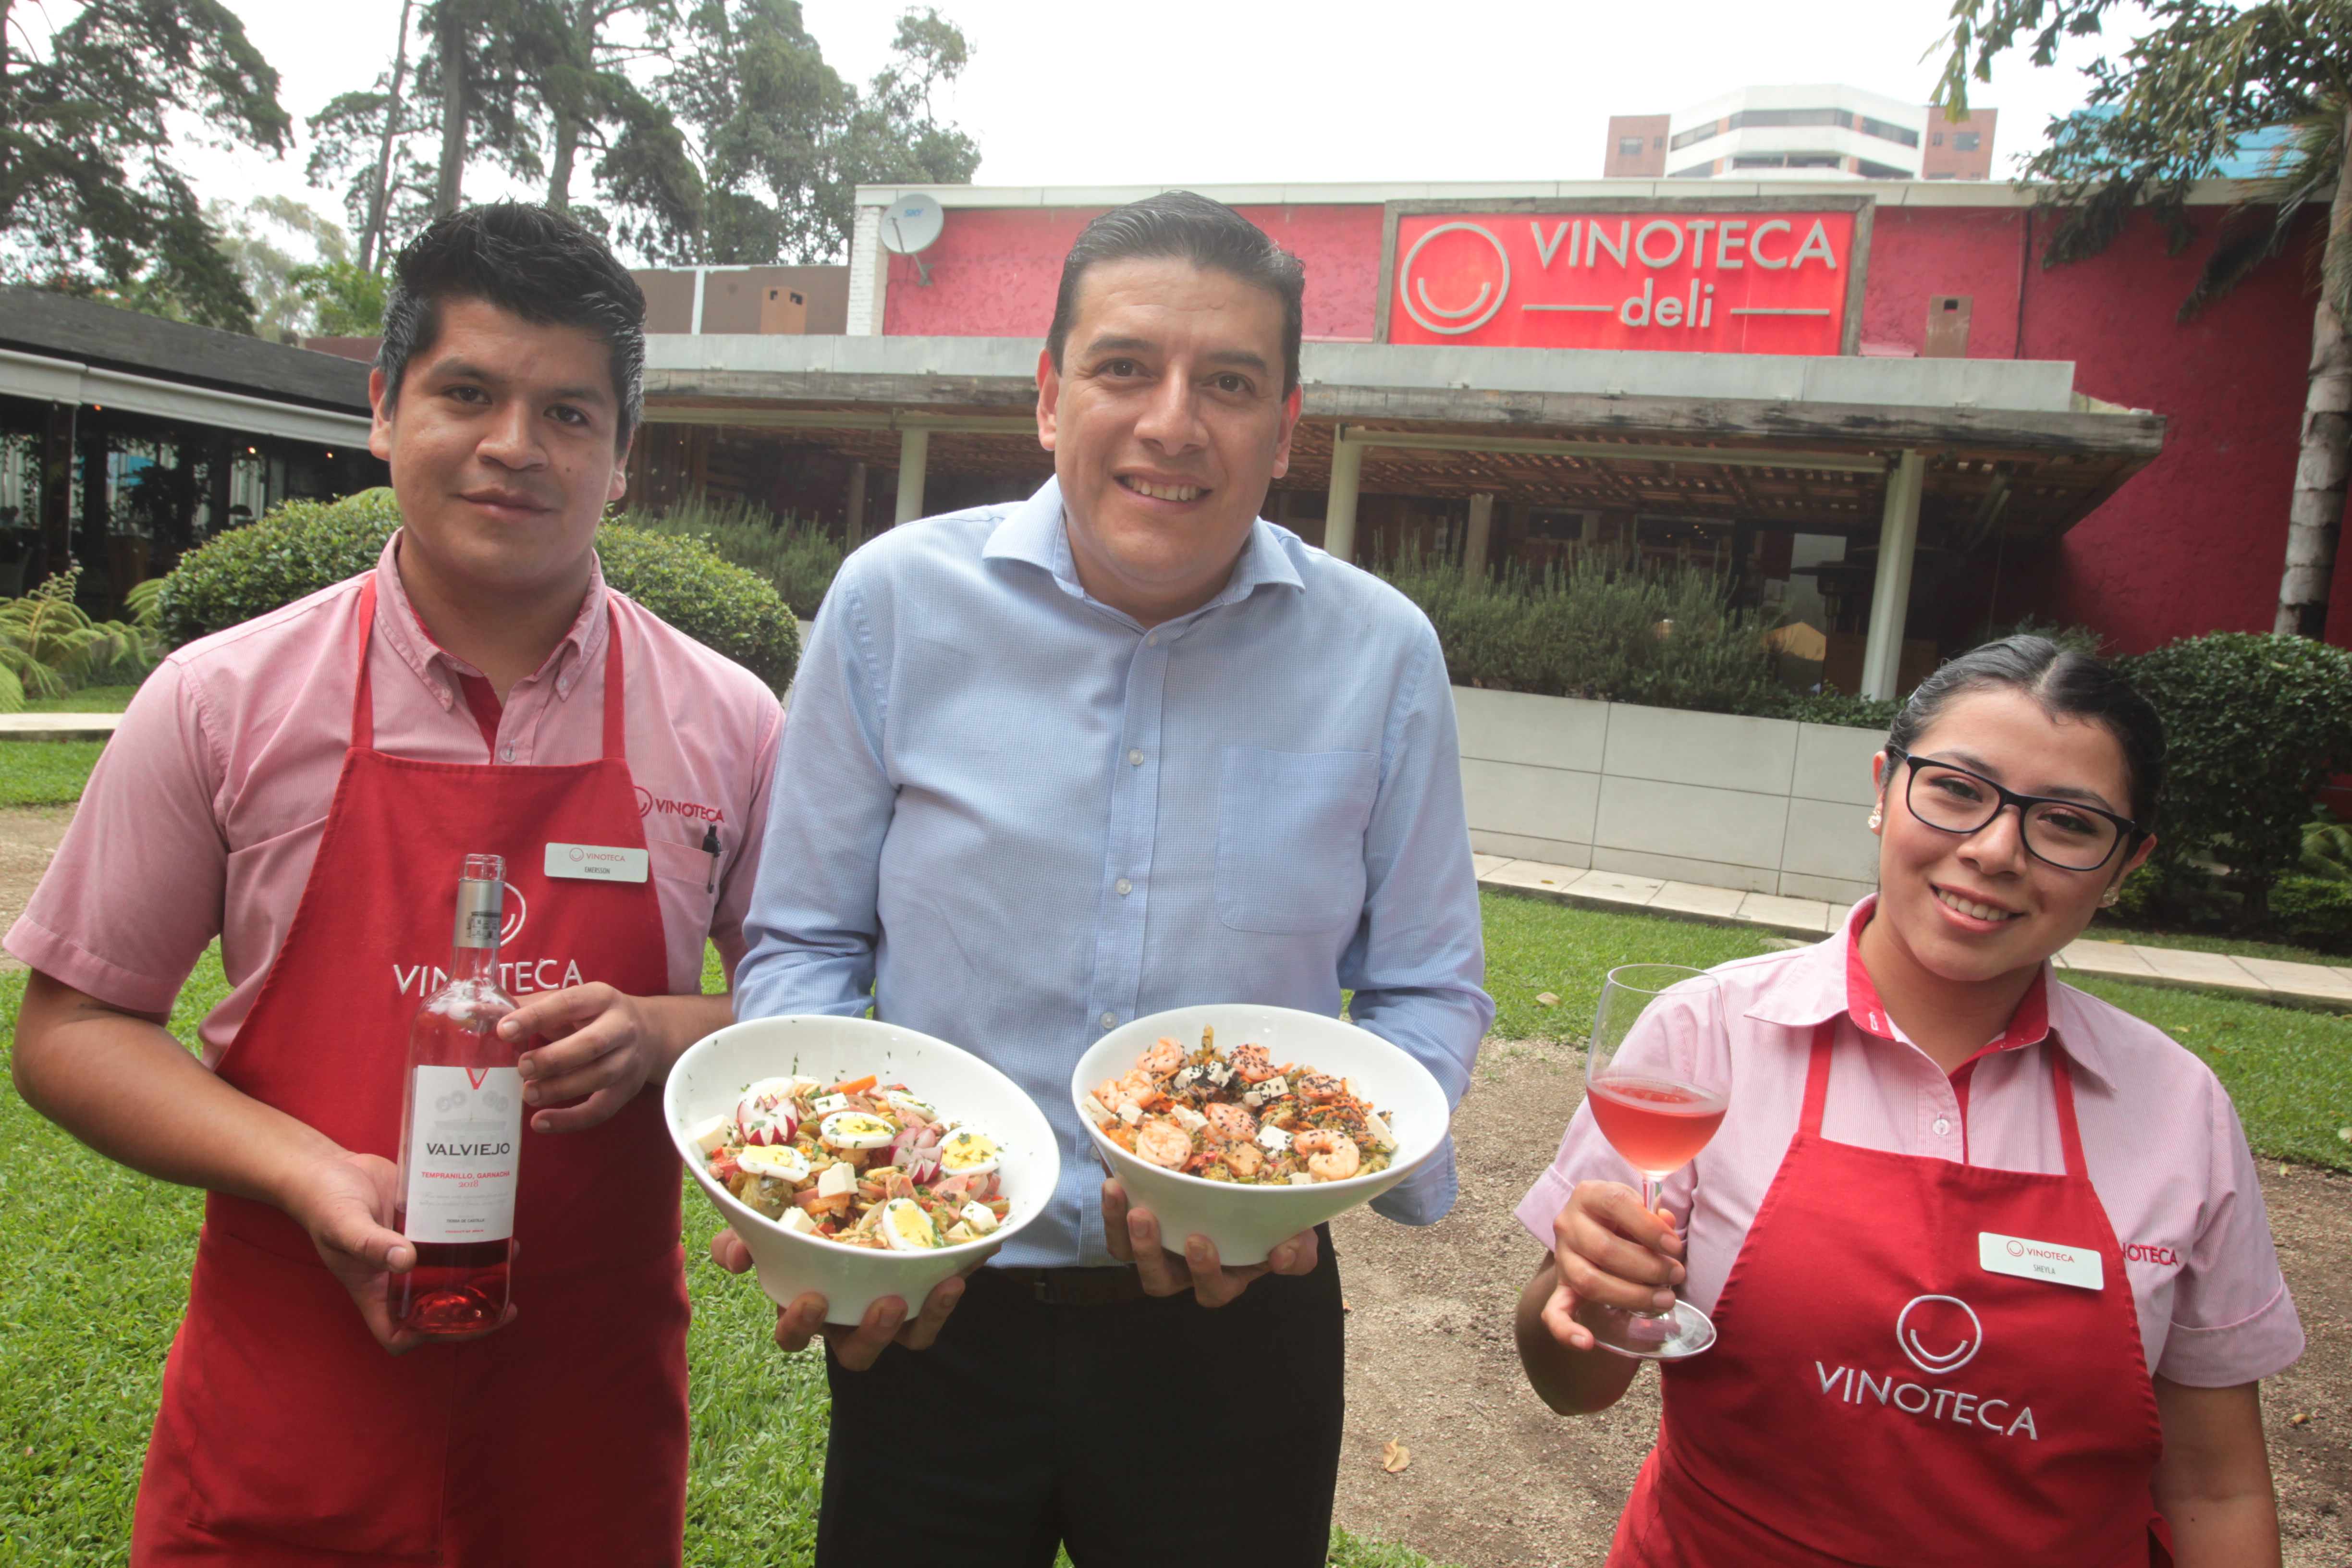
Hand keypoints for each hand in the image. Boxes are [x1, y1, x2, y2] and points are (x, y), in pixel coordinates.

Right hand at [281, 1147, 516, 1354]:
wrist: (329, 1169)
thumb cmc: (324, 1203)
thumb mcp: (341, 1224)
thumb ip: (368, 1243)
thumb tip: (406, 1260)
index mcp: (372, 1290)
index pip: (396, 1333)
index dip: (422, 1338)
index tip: (451, 1325)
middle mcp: (396, 1276)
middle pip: (435, 1310)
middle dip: (469, 1313)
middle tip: (503, 1307)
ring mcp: (414, 1251)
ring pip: (451, 1273)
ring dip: (480, 1272)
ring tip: (511, 1257)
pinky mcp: (425, 1223)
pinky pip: (453, 1238)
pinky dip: (475, 1235)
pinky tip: (496, 1222)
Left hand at [501, 984, 656, 1133]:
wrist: (647, 1033)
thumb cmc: (590, 1017)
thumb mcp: (565, 1004)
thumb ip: (522, 1008)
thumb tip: (467, 1011)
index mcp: (600, 998)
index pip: (568, 1003)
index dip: (536, 1016)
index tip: (504, 1030)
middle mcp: (621, 1026)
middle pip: (592, 1044)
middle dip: (554, 1058)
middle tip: (522, 1068)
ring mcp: (628, 1059)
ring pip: (599, 1076)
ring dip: (561, 1088)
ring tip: (528, 1094)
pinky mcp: (628, 1089)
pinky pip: (602, 1109)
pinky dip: (571, 1120)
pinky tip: (541, 1122)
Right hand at [707, 1228, 993, 1369]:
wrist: (862, 1199)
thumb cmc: (802, 1222)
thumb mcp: (769, 1226)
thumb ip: (742, 1238)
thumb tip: (734, 1255)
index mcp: (806, 1307)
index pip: (793, 1337)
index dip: (800, 1327)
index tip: (812, 1299)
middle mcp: (849, 1320)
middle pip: (858, 1353)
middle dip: (871, 1335)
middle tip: (885, 1305)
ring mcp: (893, 1313)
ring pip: (911, 1338)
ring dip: (927, 1318)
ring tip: (943, 1288)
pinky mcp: (928, 1295)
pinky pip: (944, 1303)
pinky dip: (958, 1283)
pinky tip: (976, 1253)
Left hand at [1100, 1178, 1316, 1307]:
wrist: (1252, 1186)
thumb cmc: (1274, 1218)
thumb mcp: (1297, 1235)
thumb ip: (1299, 1252)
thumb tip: (1282, 1256)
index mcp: (1225, 1277)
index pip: (1213, 1289)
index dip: (1204, 1272)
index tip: (1201, 1240)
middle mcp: (1185, 1269)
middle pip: (1158, 1280)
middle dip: (1148, 1252)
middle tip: (1144, 1216)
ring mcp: (1158, 1247)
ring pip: (1126, 1252)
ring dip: (1117, 1224)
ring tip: (1118, 1191)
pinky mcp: (1137, 1220)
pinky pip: (1114, 1219)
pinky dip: (1110, 1198)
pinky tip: (1112, 1169)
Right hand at [1538, 1180, 1685, 1352]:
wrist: (1593, 1230)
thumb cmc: (1624, 1219)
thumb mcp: (1638, 1207)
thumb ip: (1653, 1214)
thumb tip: (1667, 1226)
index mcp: (1588, 1195)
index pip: (1616, 1203)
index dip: (1648, 1226)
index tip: (1674, 1246)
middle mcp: (1568, 1224)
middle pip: (1604, 1248)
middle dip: (1649, 1267)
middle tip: (1676, 1275)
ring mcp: (1563, 1258)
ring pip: (1590, 1282)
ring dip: (1633, 1296)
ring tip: (1665, 1299)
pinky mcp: (1561, 1288)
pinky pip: (1554, 1312)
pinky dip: (1566, 1330)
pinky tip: (1586, 1342)